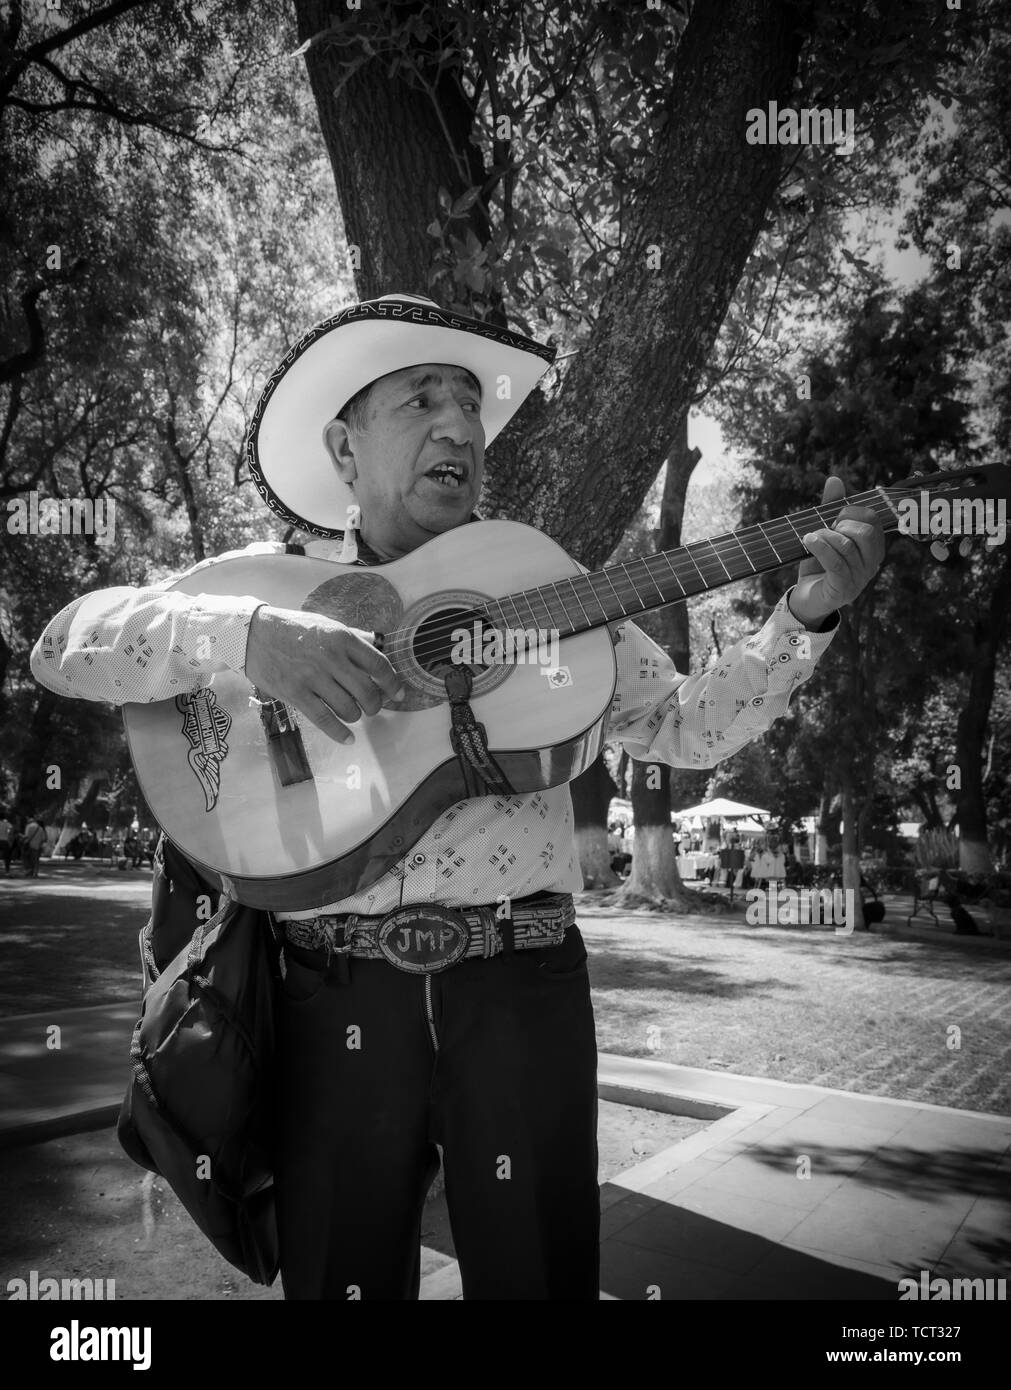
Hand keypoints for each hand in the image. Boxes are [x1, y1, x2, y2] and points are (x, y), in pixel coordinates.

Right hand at [244, 605, 404, 743]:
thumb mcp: (327, 625)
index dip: (392, 683)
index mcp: (342, 638)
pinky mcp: (295, 694)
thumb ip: (353, 637)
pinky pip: (324, 720)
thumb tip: (378, 646)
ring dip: (356, 716)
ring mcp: (312, 678)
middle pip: (367, 691)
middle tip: (373, 708)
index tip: (398, 694)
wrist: (253, 633)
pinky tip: (348, 739)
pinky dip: (340, 733)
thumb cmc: (293, 628)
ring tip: (353, 714)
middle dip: (375, 705)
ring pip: (349, 708)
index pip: (378, 665)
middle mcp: (331, 658)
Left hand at [788, 475, 885, 628]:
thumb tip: (834, 479)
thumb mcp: (825, 533)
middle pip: (867, 533)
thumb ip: (830, 508)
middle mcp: (871, 564)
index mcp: (872, 548)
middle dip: (843, 524)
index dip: (853, 512)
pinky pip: (835, 563)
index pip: (874, 521)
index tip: (834, 517)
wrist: (805, 600)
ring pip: (847, 547)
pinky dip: (820, 547)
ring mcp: (859, 579)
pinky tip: (808, 541)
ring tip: (809, 537)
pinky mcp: (842, 590)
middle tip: (825, 528)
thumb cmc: (818, 565)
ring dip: (825, 536)